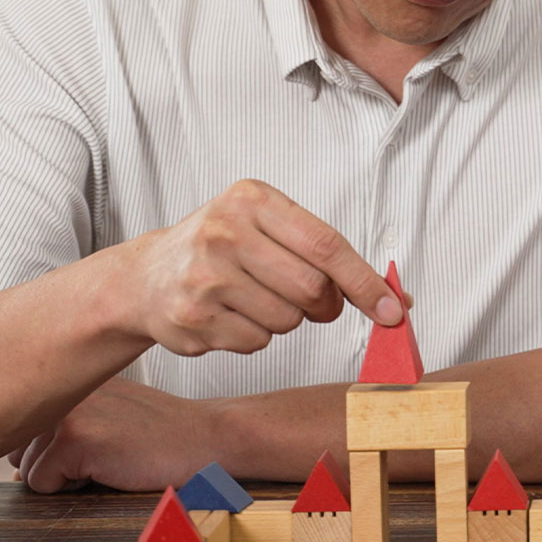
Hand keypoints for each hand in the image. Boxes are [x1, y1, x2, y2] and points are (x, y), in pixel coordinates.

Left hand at [9, 378, 218, 492]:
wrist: (206, 438)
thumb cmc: (165, 435)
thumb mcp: (112, 417)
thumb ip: (67, 427)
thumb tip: (17, 467)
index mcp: (73, 381)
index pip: (26, 429)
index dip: (54, 452)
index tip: (95, 446)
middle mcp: (65, 390)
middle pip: (19, 451)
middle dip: (54, 466)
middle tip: (105, 454)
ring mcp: (68, 412)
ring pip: (26, 470)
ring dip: (63, 478)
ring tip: (108, 459)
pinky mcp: (74, 439)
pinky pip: (41, 484)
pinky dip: (71, 490)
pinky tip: (109, 468)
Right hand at [114, 179, 408, 357]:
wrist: (145, 276)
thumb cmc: (223, 248)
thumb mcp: (266, 226)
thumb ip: (325, 254)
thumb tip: (396, 300)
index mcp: (252, 199)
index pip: (327, 245)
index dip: (365, 282)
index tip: (394, 310)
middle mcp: (224, 232)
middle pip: (311, 289)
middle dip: (324, 305)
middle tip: (314, 303)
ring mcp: (204, 276)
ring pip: (286, 320)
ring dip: (285, 319)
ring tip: (253, 298)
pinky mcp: (192, 318)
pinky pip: (257, 342)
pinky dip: (255, 336)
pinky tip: (229, 315)